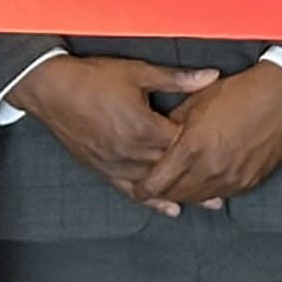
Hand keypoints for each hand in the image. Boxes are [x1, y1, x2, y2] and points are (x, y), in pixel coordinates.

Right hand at [10, 53, 220, 210]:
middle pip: (174, 170)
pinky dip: (153, 200)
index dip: (206, 144)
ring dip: (182, 193)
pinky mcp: (102, 170)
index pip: (185, 143)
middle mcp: (131, 153)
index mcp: (144, 128)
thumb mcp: (139, 73)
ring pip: (155, 187)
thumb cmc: (93, 78)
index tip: (228, 143)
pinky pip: (131, 191)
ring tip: (210, 202)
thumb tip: (212, 76)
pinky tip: (171, 209)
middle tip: (231, 184)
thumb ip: (177, 80)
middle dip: (201, 176)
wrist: (50, 88)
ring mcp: (116, 165)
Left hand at [131, 60, 281, 207]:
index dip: (143, 188)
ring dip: (187, 192)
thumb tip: (157, 142)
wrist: (281, 96)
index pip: (157, 184)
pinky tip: (208, 178)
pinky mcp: (250, 181)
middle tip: (158, 185)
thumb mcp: (196, 103)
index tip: (139, 186)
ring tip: (182, 181)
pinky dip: (211, 189)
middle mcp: (211, 168)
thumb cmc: (239, 93)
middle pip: (175, 195)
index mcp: (192, 148)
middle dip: (163, 191)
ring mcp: (232, 178)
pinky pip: (222, 194)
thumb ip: (172, 127)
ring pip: (198, 198)